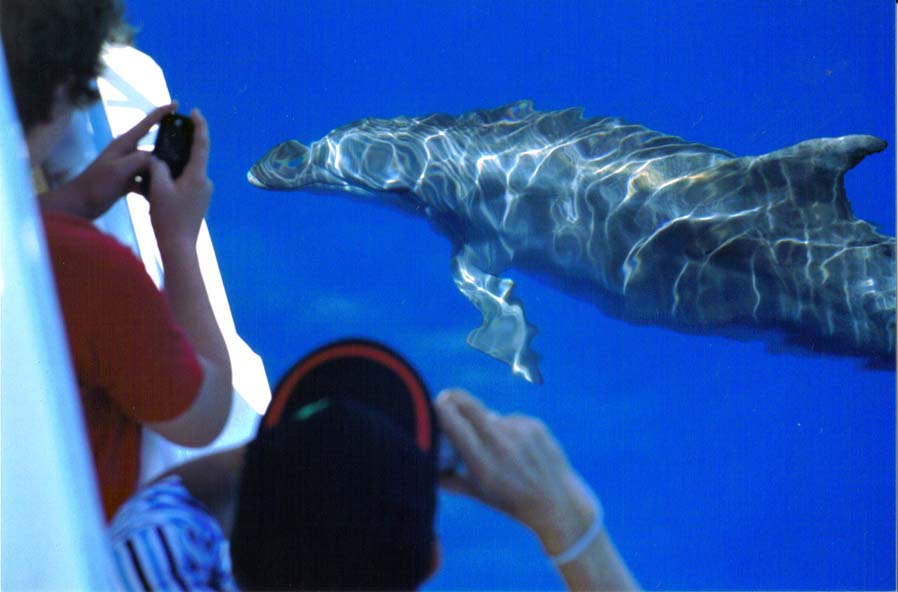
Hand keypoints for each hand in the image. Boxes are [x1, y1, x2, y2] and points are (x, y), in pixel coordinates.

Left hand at [41, 103, 176, 218]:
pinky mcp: (127, 180)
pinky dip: (153, 186)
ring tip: (179, 177)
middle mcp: (128, 151)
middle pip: (154, 145)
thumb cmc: (97, 185)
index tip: (177, 104)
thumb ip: (140, 160)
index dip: (162, 112)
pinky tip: (162, 195)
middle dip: (169, 148)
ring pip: (152, 165)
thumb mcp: (119, 170)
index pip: (147, 122)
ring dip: (162, 171)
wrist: (80, 204)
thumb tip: (159, 158)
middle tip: (189, 153)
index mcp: (125, 143)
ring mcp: (128, 166)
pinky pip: (147, 179)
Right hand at [146, 108, 212, 248]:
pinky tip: (159, 182)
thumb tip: (156, 159)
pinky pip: (186, 183)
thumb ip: (157, 167)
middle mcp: (205, 182)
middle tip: (169, 133)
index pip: (201, 145)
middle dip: (182, 145)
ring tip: (157, 160)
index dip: (199, 126)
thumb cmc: (168, 218)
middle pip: (194, 157)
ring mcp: (203, 193)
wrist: (179, 246)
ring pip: (188, 171)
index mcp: (198, 176)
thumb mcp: (158, 189)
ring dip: (175, 165)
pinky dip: (174, 178)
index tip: (195, 112)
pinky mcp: (198, 202)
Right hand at [436, 388, 599, 555]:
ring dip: (486, 425)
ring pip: (490, 416)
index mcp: (483, 465)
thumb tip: (424, 466)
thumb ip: (449, 480)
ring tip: (498, 450)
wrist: (558, 502)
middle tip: (446, 399)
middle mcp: (501, 445)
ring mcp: (520, 432)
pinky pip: (510, 420)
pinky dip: (507, 430)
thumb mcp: (478, 495)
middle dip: (452, 398)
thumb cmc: (511, 500)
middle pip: (468, 404)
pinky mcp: (535, 425)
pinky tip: (518, 449)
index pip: (454, 424)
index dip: (439, 410)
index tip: (431, 406)